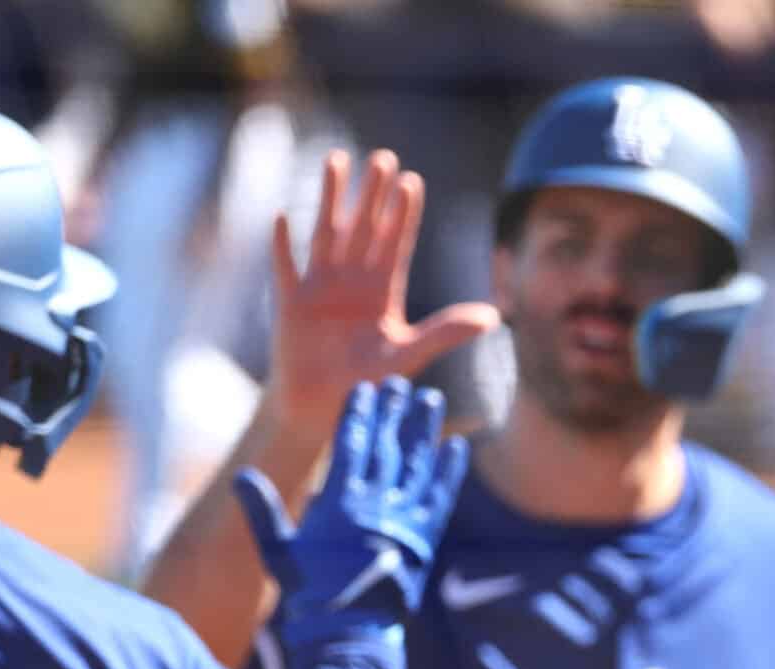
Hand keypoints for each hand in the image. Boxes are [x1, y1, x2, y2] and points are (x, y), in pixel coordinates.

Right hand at [233, 378, 469, 643]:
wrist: (348, 629)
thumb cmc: (309, 591)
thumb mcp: (279, 549)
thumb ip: (263, 509)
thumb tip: (243, 474)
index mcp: (337, 501)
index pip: (351, 445)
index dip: (360, 413)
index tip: (367, 387)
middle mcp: (373, 505)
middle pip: (386, 447)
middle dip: (393, 412)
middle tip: (402, 384)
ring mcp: (402, 520)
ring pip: (417, 465)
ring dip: (424, 431)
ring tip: (431, 401)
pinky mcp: (425, 539)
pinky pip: (440, 497)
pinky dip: (449, 471)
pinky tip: (457, 447)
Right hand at [267, 149, 499, 434]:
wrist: (325, 405)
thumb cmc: (367, 381)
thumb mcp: (411, 354)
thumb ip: (447, 332)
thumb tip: (493, 316)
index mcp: (382, 292)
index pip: (395, 243)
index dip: (403, 213)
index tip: (412, 180)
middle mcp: (352, 282)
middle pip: (364, 228)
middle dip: (373, 193)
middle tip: (383, 156)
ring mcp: (320, 288)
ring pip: (327, 233)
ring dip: (331, 198)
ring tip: (337, 160)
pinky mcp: (292, 303)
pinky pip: (286, 268)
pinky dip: (283, 245)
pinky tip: (281, 216)